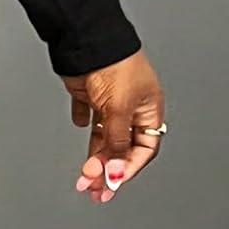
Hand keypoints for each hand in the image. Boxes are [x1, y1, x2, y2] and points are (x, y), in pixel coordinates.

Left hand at [62, 48, 165, 203]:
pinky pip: (87, 115)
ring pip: (104, 138)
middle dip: (108, 171)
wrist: (88, 38)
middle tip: (93, 190)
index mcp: (148, 110)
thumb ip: (117, 143)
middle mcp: (131, 108)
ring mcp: (111, 102)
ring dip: (94, 158)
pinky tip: (79, 123)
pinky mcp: (90, 95)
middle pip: (122, 149)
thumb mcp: (119, 110)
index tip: (112, 184)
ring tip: (82, 178)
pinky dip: (82, 122)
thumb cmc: (115, 64)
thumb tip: (117, 173)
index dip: (128, 169)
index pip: (143, 149)